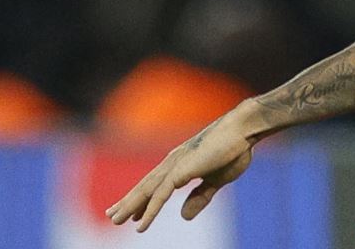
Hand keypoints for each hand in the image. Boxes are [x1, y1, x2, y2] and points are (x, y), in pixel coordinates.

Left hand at [106, 104, 259, 231]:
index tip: (131, 212)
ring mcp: (175, 165)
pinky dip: (149, 211)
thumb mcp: (216, 181)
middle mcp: (173, 163)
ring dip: (131, 206)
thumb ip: (199, 197)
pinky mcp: (181, 170)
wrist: (243, 130)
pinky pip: (160, 196)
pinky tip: (141, 224)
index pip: (156, 185)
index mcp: (181, 164)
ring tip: (116, 219)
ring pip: (147, 191)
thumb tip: (183, 216)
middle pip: (145, 187)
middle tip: (111, 215)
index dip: (143, 200)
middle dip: (128, 201)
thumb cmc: (234, 149)